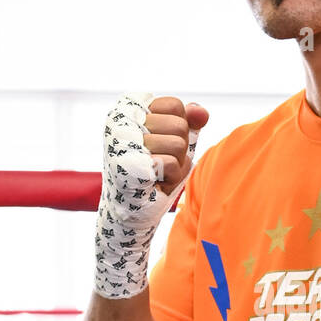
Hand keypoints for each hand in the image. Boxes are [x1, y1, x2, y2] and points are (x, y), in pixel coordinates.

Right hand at [94, 93, 209, 299]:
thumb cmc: (154, 175)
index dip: (179, 129)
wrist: (131, 215)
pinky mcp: (129, 164)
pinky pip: (172, 164)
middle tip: (159, 164)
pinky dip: (171, 179)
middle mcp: (118, 120)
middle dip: (179, 150)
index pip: (175, 105)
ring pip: (179, 144)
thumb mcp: (175, 143)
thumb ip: (189, 121)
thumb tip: (202, 112)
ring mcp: (122, 141)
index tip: (159, 146)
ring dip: (176, 166)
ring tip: (157, 175)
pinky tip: (154, 185)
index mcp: (127, 108)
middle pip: (179, 124)